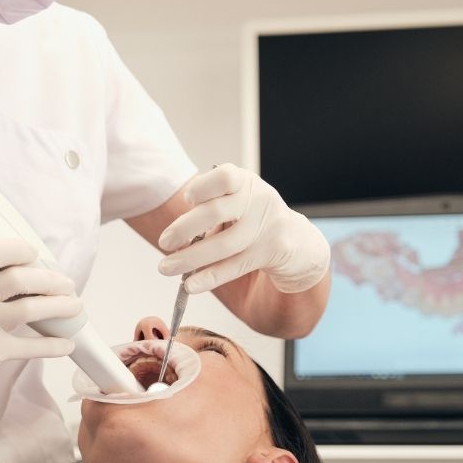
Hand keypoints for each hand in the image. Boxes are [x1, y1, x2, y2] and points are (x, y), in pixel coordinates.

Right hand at [0, 238, 81, 437]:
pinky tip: (67, 344)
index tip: (36, 253)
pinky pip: (29, 347)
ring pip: (30, 309)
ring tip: (75, 307)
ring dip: (60, 307)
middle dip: (52, 280)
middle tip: (68, 285)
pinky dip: (53, 345)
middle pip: (19, 279)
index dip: (18, 249)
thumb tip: (34, 272)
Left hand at [157, 164, 329, 294]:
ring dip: (190, 259)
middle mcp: (258, 199)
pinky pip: (235, 267)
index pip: (224, 177)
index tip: (187, 200)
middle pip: (216, 212)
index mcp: (245, 182)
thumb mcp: (238, 202)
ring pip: (223, 245)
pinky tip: (190, 285)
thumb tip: (175, 237)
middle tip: (164, 242)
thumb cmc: (254, 219)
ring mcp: (267, 226)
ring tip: (165, 267)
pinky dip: (209, 278)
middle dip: (184, 229)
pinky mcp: (272, 252)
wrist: (298, 242)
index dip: (201, 188)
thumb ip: (210, 210)